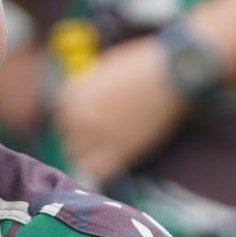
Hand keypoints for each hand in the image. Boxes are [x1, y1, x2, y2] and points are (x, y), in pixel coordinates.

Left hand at [53, 37, 186, 185]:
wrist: (173, 74)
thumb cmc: (143, 65)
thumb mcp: (105, 69)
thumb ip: (89, 89)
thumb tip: (87, 105)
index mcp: (72, 94)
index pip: (62, 116)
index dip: (78, 120)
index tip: (93, 121)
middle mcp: (77, 117)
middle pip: (68, 137)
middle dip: (83, 137)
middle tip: (103, 135)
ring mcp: (96, 137)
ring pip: (77, 157)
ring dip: (90, 154)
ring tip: (108, 149)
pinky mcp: (117, 153)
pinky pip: (97, 171)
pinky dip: (103, 169)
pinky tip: (115, 160)